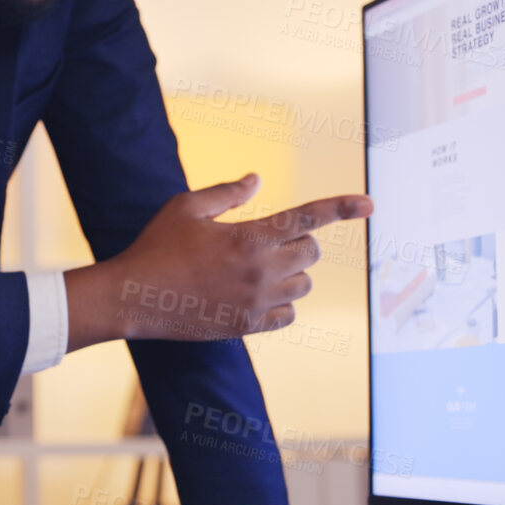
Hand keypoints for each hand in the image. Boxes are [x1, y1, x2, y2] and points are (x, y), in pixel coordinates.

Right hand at [67, 174, 371, 348]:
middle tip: (266, 240)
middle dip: (297, 242)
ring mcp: (256, 302)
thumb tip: (257, 179)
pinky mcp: (247, 326)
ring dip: (293, 272)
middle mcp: (260, 271)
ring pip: (304, 284)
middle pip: (310, 252)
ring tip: (261, 267)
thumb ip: (227, 193)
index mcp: (249, 237)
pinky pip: (288, 314)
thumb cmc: (156, 246)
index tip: (370, 203)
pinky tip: (258, 294)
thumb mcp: (186, 208)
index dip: (342, 207)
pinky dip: (282, 303)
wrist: (134, 297)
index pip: (308, 217)